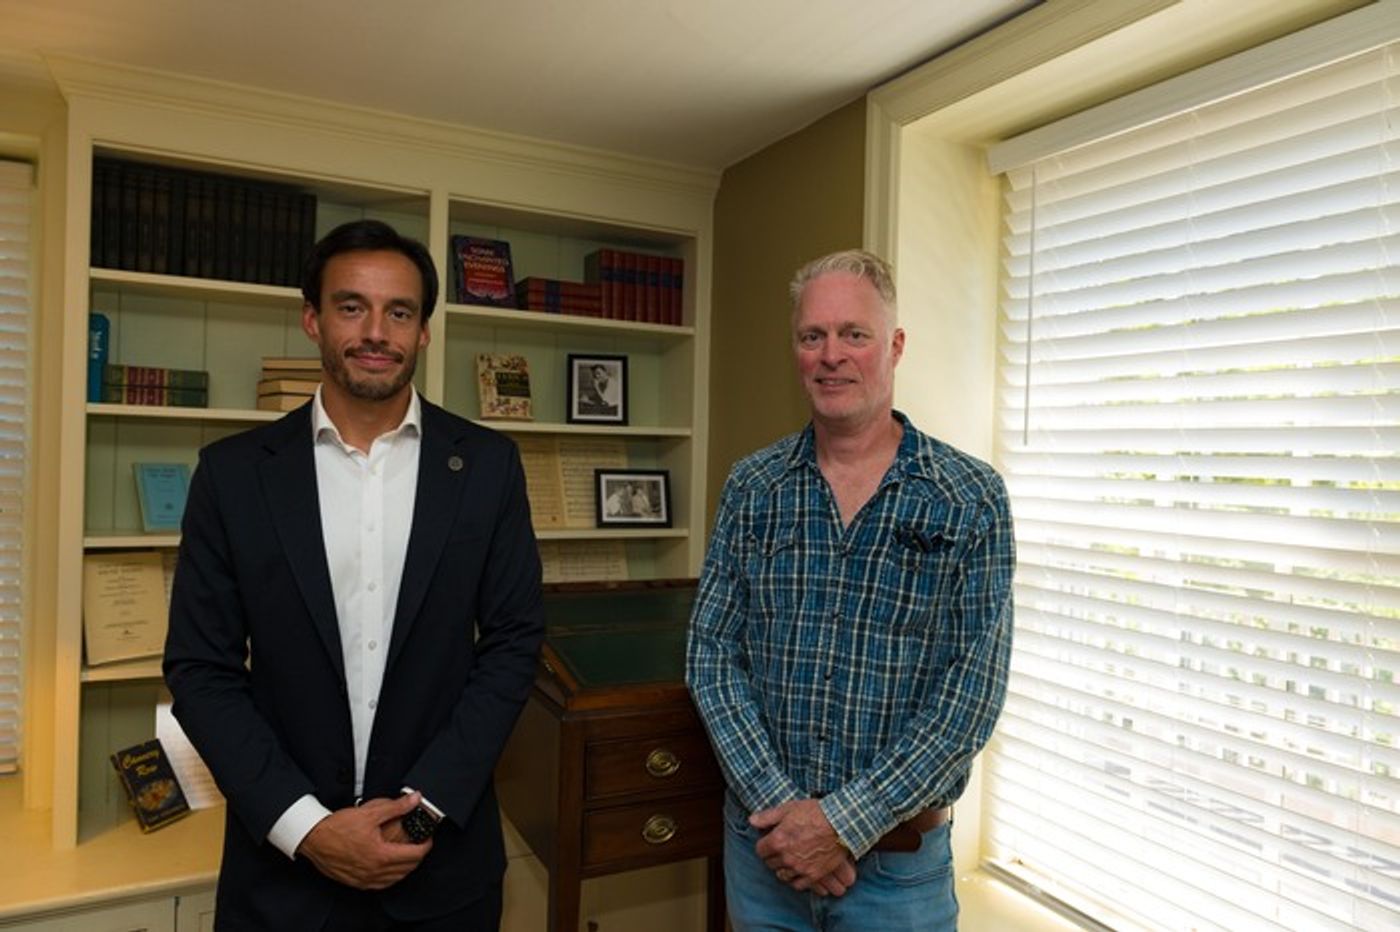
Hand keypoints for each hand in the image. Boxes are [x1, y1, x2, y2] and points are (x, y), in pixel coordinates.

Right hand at [297, 793, 431, 888]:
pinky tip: (389, 868)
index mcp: (381, 855)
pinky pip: (380, 885)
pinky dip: (391, 877)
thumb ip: (396, 807)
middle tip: (420, 844)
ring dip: (406, 868)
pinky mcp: (356, 882)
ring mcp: (364, 879)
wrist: (313, 838)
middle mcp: (374, 871)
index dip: (426, 845)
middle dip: (418, 856)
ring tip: (408, 855)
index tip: (428, 839)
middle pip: (407, 868)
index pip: (415, 855)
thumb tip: (414, 799)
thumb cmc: (336, 827)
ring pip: (395, 879)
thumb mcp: (370, 812)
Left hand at [751, 799, 854, 895]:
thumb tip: (752, 821)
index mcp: (777, 841)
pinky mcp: (813, 875)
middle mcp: (786, 857)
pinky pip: (798, 885)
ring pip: (782, 875)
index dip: (764, 845)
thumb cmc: (815, 813)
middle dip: (772, 856)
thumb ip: (767, 817)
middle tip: (779, 849)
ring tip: (788, 861)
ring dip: (782, 868)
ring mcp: (800, 868)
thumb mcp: (788, 809)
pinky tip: (797, 872)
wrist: (841, 823)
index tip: (769, 841)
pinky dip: (795, 880)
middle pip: (770, 863)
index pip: (760, 850)